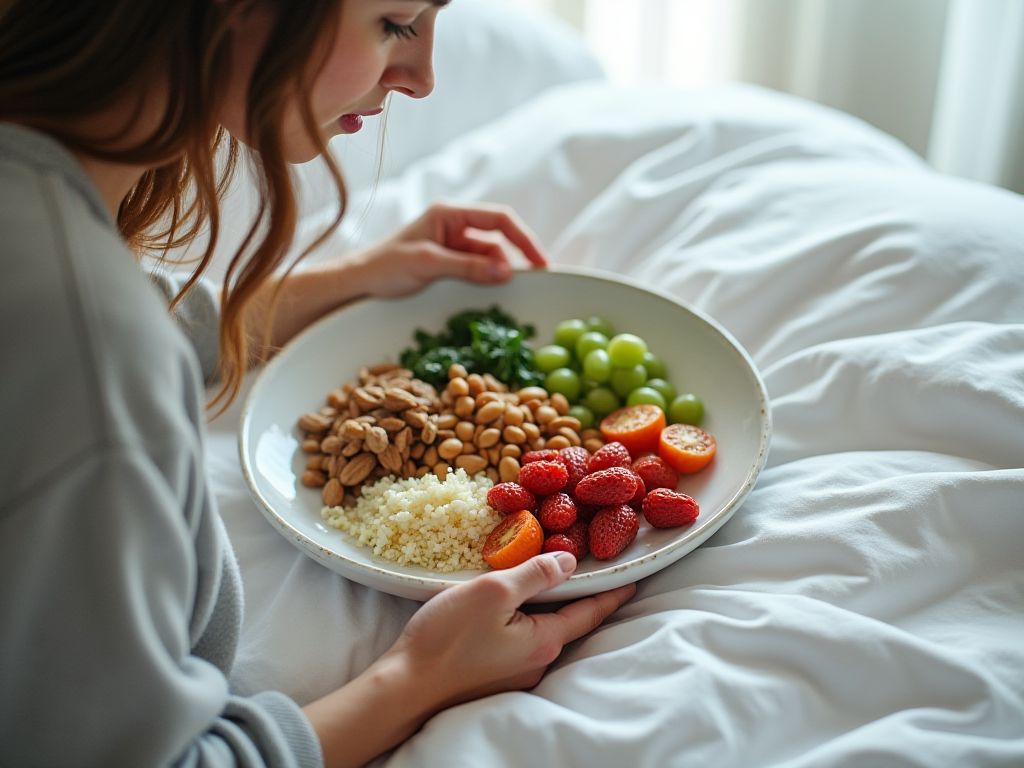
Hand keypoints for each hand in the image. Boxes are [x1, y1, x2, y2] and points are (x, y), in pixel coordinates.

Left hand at [343, 201, 548, 298]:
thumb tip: (506, 272)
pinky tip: (493, 290)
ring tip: (508, 291)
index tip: (540, 262)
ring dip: (498, 271)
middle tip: (531, 281)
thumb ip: (467, 266)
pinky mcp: (449, 261)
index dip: (523, 238)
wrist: (359, 282)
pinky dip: (487, 278)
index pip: (498, 219)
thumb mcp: (428, 264)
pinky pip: (477, 267)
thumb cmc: (385, 266)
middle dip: (513, 257)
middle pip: (497, 237)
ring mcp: (452, 243)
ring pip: (489, 255)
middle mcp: (454, 223)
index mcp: (449, 212)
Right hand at [385, 552, 635, 704]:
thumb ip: (535, 574)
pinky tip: (511, 603)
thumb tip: (569, 562)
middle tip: (589, 566)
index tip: (633, 579)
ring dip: (548, 605)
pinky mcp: (493, 673)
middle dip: (579, 595)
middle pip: (569, 621)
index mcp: (544, 641)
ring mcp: (515, 672)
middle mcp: (537, 662)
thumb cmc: (447, 638)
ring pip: (542, 630)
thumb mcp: (493, 592)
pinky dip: (525, 618)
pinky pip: (520, 639)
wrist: (405, 686)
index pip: (590, 612)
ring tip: (549, 577)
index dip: (612, 592)